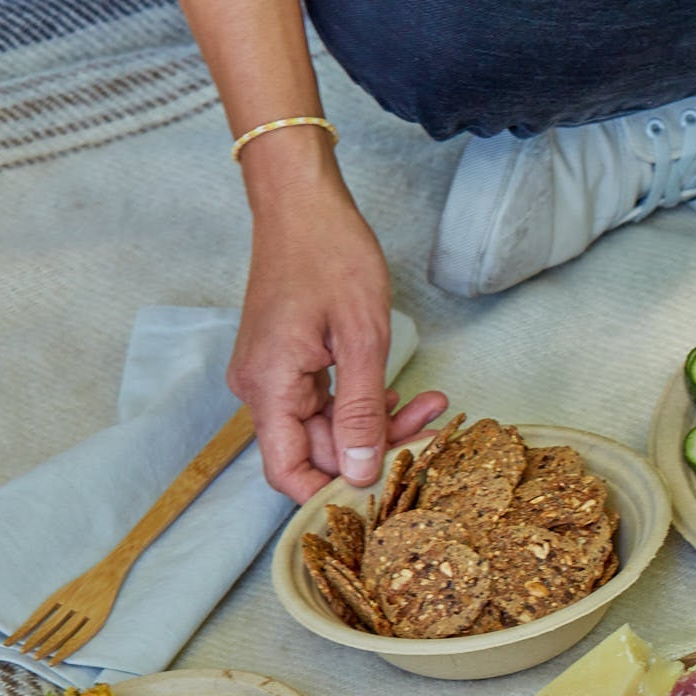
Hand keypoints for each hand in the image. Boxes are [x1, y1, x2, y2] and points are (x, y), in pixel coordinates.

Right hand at [229, 168, 442, 498]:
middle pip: (319, 449)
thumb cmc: (331, 256)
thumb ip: (362, 410)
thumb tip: (361, 472)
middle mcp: (261, 388)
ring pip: (330, 426)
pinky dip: (365, 401)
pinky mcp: (289, 362)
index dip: (332, 492)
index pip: (287, 472)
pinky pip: (327, 401)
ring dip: (380, 422)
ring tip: (432, 404)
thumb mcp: (361, 338)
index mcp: (269, 387)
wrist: (303, 204)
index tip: (386, 491)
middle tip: (434, 427)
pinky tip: (401, 392)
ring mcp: (274, 375)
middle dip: (378, 446)